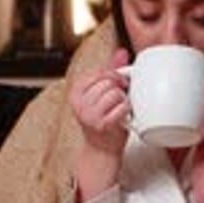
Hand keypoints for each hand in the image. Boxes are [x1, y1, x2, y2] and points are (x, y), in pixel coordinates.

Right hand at [68, 48, 130, 202]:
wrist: (101, 150)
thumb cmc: (102, 121)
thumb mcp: (102, 94)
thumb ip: (110, 72)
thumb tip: (121, 53)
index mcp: (76, 92)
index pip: (99, 72)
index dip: (113, 76)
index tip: (118, 84)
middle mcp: (80, 103)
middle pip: (108, 82)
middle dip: (119, 88)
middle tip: (120, 98)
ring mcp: (89, 114)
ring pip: (115, 93)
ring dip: (123, 100)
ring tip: (120, 108)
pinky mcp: (102, 124)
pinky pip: (122, 106)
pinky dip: (127, 110)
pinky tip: (123, 116)